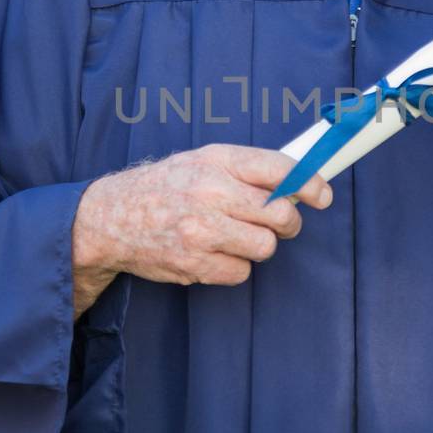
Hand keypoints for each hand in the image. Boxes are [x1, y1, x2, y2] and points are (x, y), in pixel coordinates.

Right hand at [71, 144, 332, 309]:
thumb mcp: (203, 161)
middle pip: (280, 215)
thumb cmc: (165, 187)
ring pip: (265, 247)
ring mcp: (202, 230)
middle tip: (278, 223)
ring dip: (258, 246)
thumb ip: (247, 170)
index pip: (279, 169)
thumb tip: (299, 183)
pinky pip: (240, 272)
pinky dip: (234, 266)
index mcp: (217, 160)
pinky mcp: (194, 263)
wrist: (110, 219)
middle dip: (287, 223)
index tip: (322, 196)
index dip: (310, 184)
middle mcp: (211, 192)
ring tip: (236, 236)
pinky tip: (213, 253)